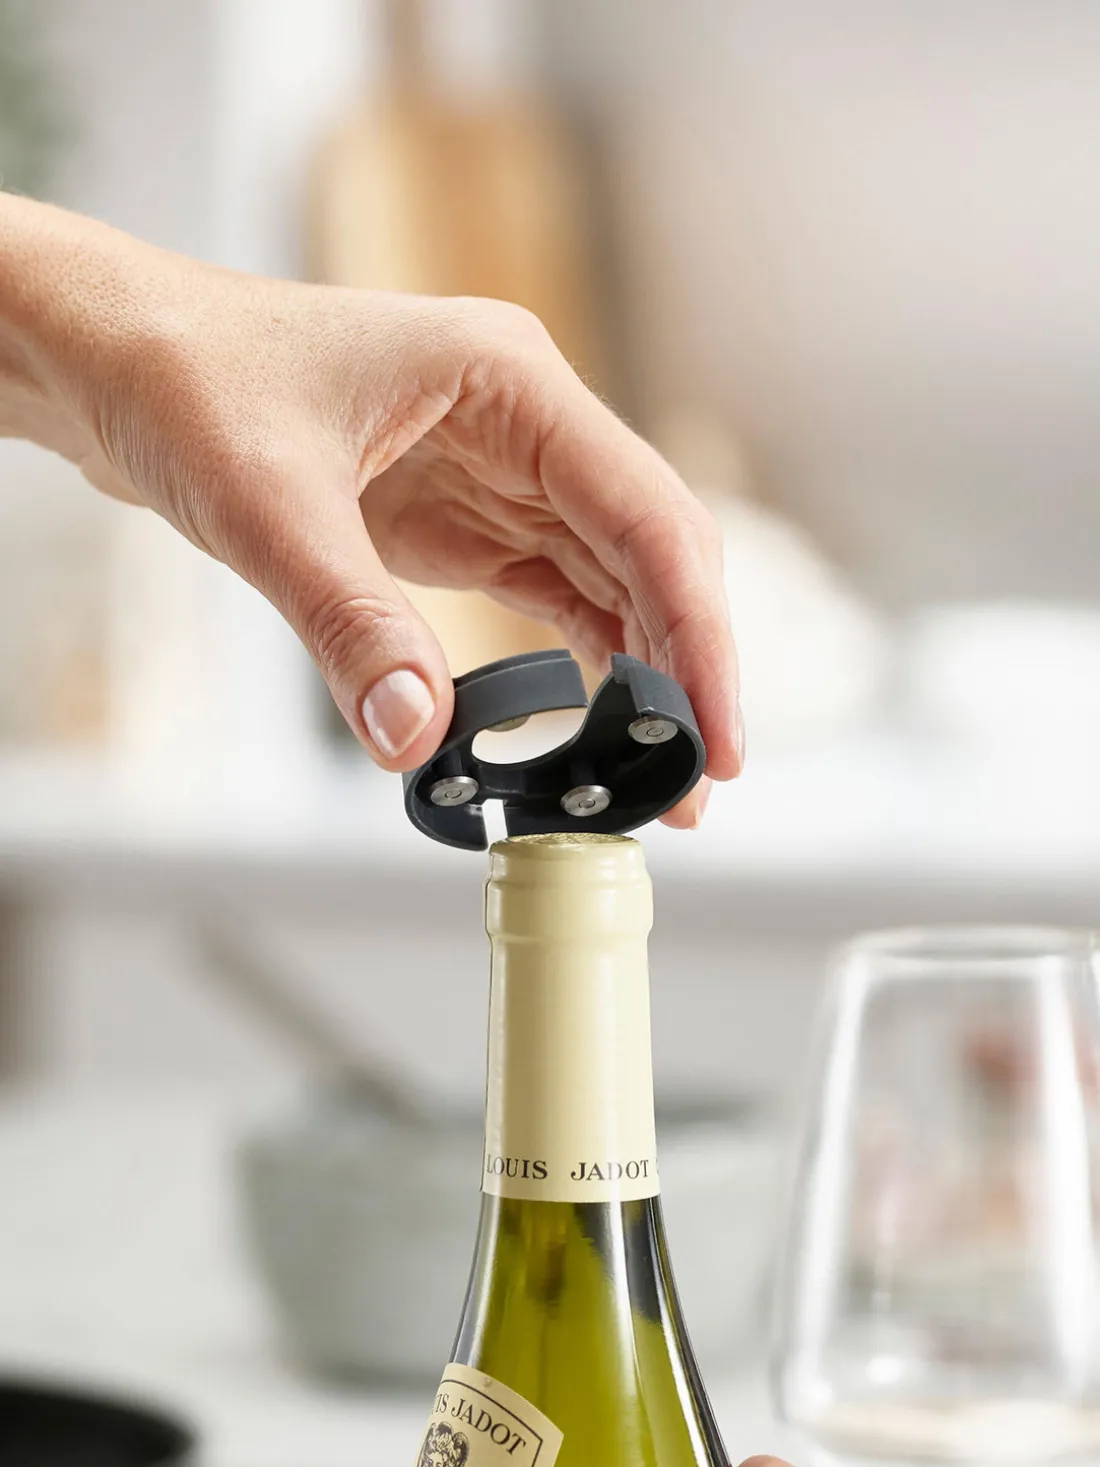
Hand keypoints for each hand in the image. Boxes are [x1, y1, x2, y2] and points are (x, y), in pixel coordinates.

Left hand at [2, 198, 742, 822]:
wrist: (118, 355)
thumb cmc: (186, 378)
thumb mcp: (265, 504)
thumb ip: (349, 621)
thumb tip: (417, 742)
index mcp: (511, 383)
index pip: (648, 517)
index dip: (699, 634)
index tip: (714, 735)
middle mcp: (526, 422)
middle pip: (652, 553)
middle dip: (684, 670)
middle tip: (686, 786)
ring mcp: (503, 469)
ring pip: (615, 579)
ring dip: (643, 676)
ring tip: (649, 778)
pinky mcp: (467, 516)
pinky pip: (555, 593)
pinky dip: (585, 660)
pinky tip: (600, 722)